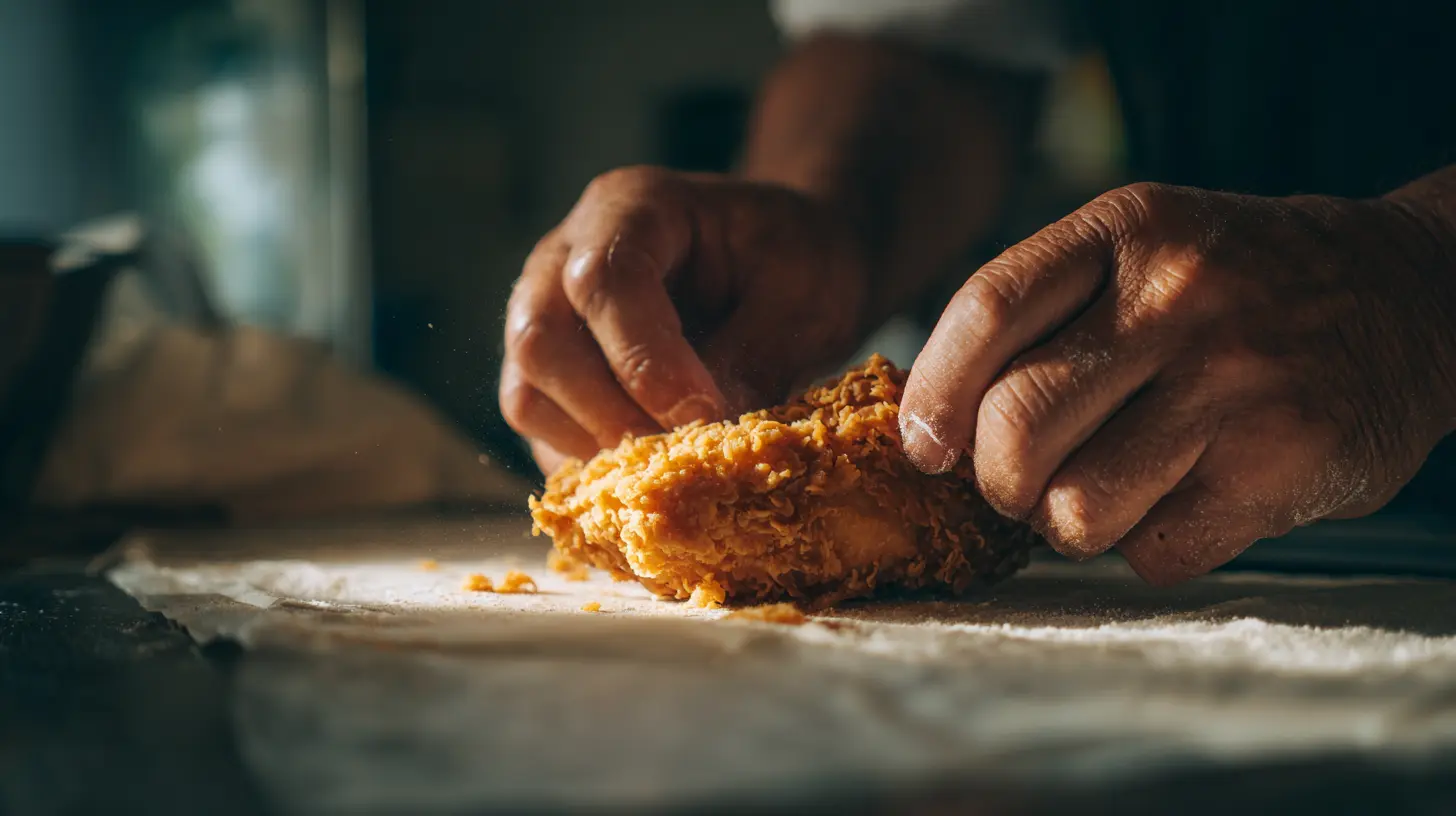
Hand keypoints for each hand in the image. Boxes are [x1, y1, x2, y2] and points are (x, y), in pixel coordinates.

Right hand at [501, 167, 868, 473]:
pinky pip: (545, 434)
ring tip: (673, 472)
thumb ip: (755, 356)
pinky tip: (652, 481)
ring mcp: (547, 318)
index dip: (645, 359)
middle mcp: (565, 257)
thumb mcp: (804, 295)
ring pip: (527, 396)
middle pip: (540, 340)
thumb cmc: (798, 259)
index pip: (603, 280)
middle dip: (608, 413)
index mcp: (631, 207)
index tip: (703, 417)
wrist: (787, 257)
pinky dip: (590, 469)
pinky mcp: (553, 378)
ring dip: (594, 448)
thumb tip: (706, 438)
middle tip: (683, 459)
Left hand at [900, 182, 1455, 583]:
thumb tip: (923, 418)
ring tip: (1107, 487)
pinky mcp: (1283, 468)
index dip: (934, 396)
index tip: (926, 445)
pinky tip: (1182, 498)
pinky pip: (1153, 554)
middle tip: (1020, 480)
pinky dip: (1147, 546)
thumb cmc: (1233, 287)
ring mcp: (1236, 386)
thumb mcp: (1141, 249)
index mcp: (1126, 232)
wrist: (1409, 297)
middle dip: (997, 480)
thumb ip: (1038, 315)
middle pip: (1015, 428)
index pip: (985, 311)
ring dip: (1070, 523)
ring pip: (1075, 510)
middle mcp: (1179, 300)